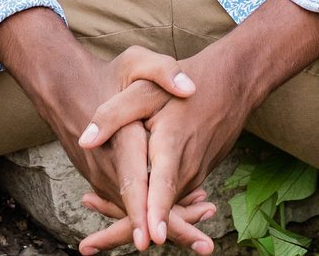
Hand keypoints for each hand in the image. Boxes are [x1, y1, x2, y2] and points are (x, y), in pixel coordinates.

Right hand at [0, 11, 183, 246]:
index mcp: (119, 139)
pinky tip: (186, 211)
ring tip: (206, 228)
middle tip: (205, 247)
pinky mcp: (104, 182)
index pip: (132, 182)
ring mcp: (103, 177)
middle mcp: (107, 166)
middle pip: (136, 207)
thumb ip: (164, 71)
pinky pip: (129, 204)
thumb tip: (189, 88)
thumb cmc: (107, 75)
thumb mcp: (136, 62)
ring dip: (167, 220)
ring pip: (133, 210)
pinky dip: (154, 211)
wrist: (65, 88)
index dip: (143, 211)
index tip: (153, 238)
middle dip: (170, 228)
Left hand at [84, 0, 318, 248]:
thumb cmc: (186, 80)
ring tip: (90, 228)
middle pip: (160, 209)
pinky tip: (127, 207)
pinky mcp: (197, 174)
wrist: (234, 83)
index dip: (156, 213)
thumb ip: (115, 113)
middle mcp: (186, 166)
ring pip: (165, 206)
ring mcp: (195, 173)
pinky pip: (172, 197)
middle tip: (87, 248)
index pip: (163, 186)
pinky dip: (151, 206)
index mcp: (172, 144)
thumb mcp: (146, 86)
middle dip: (128, 228)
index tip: (150, 239)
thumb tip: (85, 142)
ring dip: (134, 218)